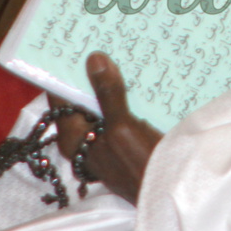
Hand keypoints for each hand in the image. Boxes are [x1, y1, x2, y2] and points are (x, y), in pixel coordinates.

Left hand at [52, 52, 161, 205]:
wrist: (170, 191)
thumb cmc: (139, 165)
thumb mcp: (122, 127)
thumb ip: (107, 95)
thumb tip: (94, 59)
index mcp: (73, 137)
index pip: (60, 97)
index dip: (65, 71)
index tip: (76, 44)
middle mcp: (86, 138)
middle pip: (85, 99)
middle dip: (94, 72)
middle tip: (106, 40)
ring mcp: (108, 139)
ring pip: (106, 104)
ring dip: (115, 82)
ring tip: (125, 51)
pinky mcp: (128, 140)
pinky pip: (124, 111)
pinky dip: (130, 94)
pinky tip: (143, 76)